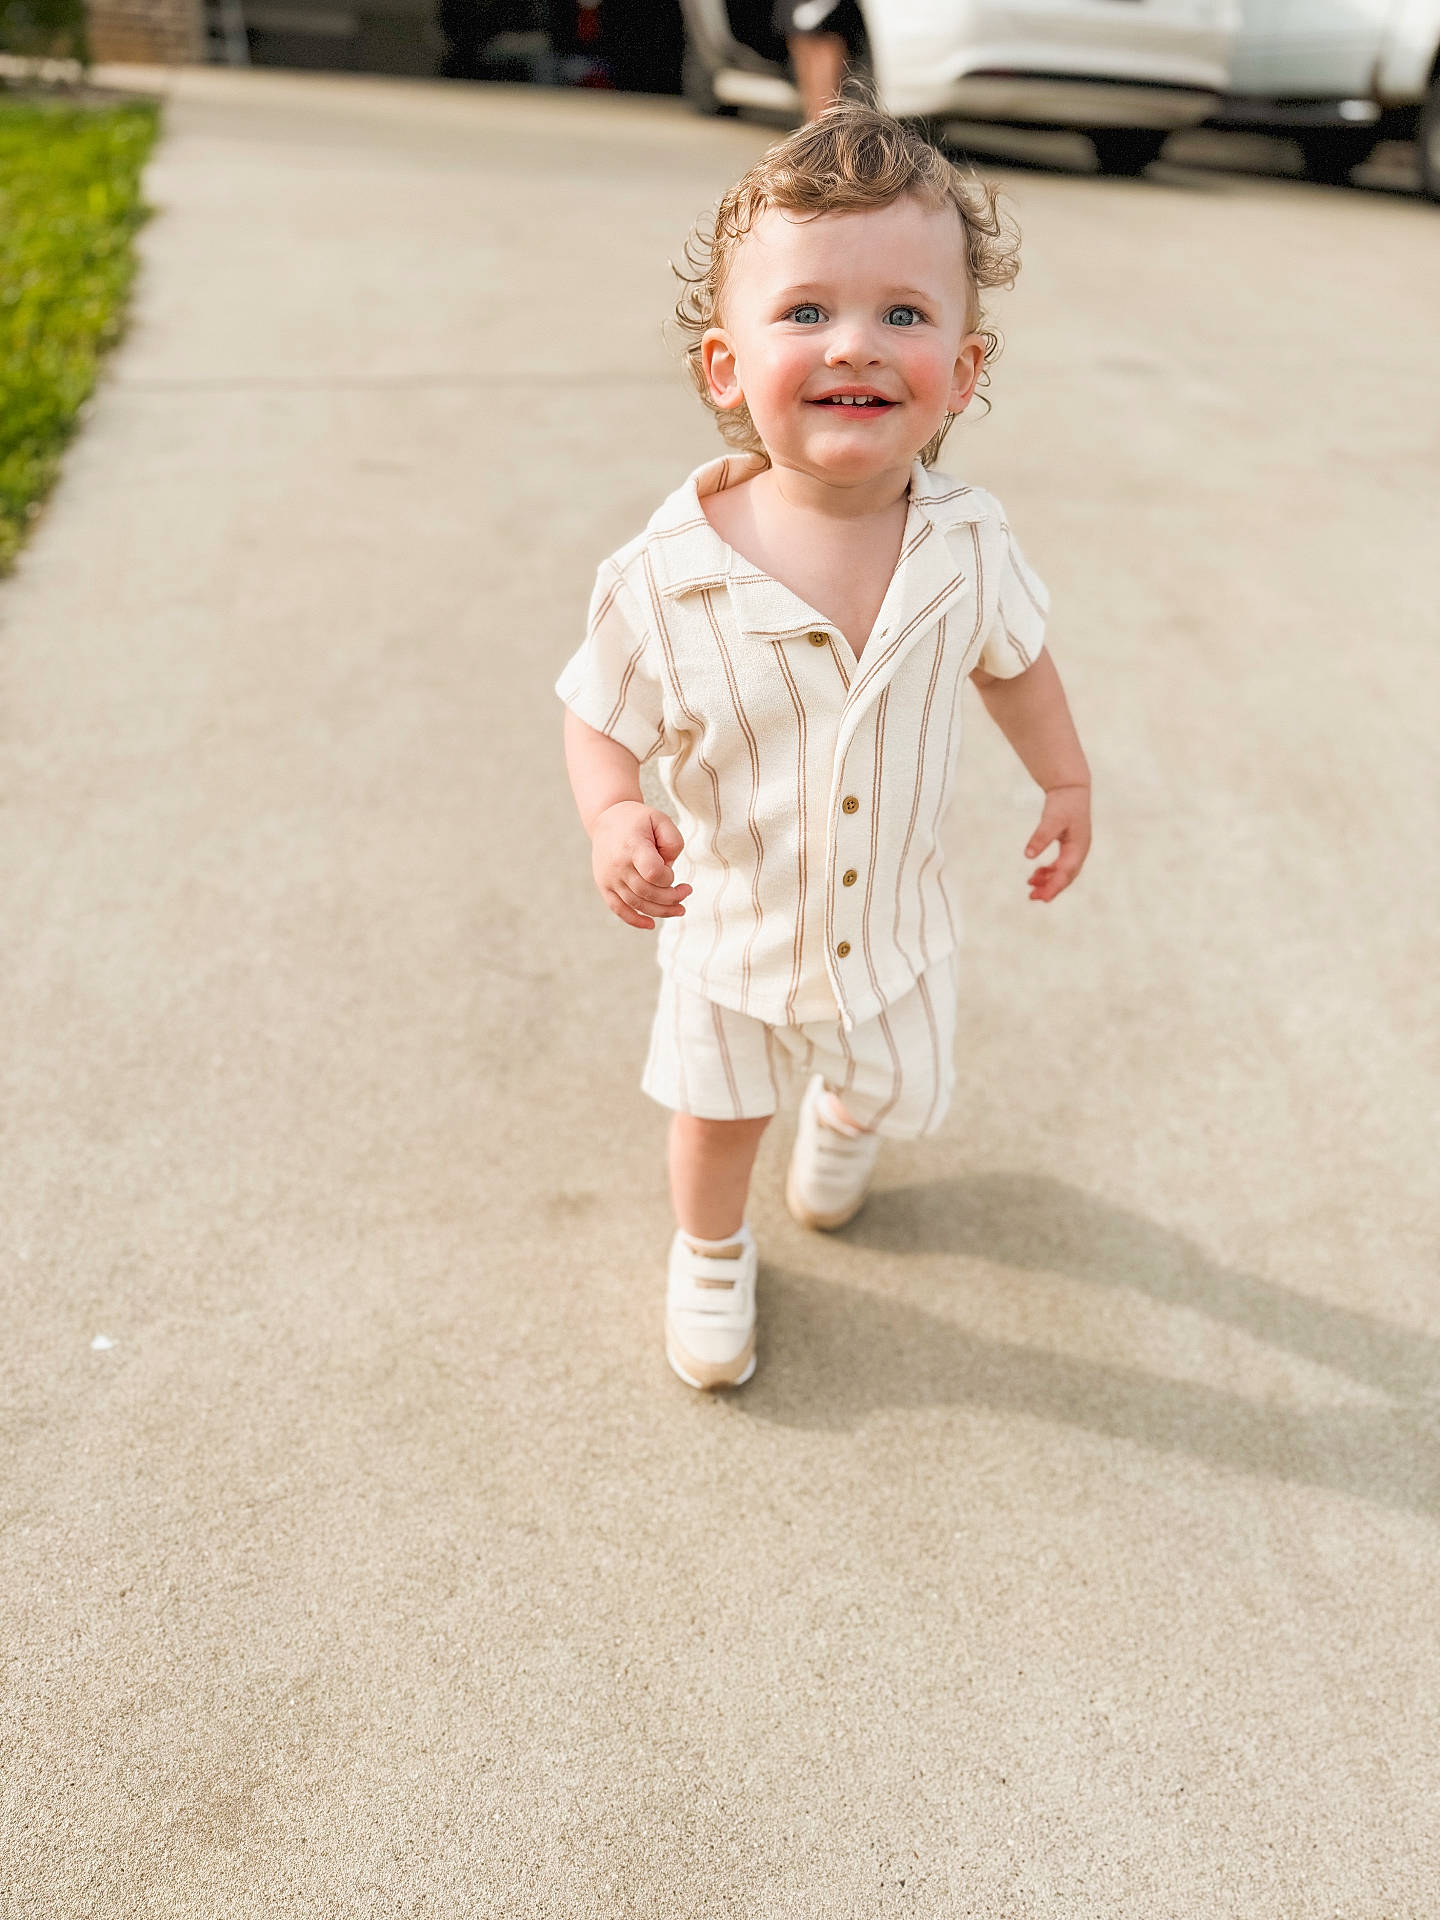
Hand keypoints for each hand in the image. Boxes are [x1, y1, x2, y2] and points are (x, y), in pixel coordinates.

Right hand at [591, 801, 690, 929]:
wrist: (606, 819)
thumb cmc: (639, 821)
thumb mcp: (661, 820)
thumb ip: (673, 842)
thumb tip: (669, 870)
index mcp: (632, 846)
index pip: (653, 873)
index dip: (668, 878)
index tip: (671, 870)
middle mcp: (618, 865)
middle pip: (647, 893)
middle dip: (672, 897)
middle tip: (686, 892)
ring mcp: (609, 878)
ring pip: (637, 904)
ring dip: (661, 911)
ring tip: (679, 909)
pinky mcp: (604, 886)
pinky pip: (618, 909)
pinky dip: (635, 920)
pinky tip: (651, 924)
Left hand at [1025, 783, 1090, 901]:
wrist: (1071, 788)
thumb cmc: (1064, 803)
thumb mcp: (1051, 819)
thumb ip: (1041, 837)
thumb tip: (1028, 856)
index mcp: (1078, 847)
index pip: (1066, 873)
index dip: (1054, 887)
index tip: (1041, 898)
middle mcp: (1079, 851)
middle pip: (1066, 877)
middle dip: (1050, 888)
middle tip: (1032, 897)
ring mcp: (1075, 849)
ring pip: (1062, 872)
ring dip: (1047, 880)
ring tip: (1030, 884)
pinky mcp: (1069, 846)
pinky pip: (1059, 865)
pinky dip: (1048, 871)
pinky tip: (1035, 873)